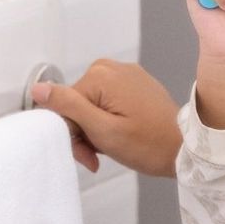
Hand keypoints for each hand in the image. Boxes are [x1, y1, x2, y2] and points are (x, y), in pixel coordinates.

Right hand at [29, 59, 181, 176]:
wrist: (186, 148)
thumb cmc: (149, 144)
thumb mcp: (102, 130)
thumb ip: (68, 107)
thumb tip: (38, 88)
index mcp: (100, 75)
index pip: (63, 105)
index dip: (71, 134)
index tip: (86, 155)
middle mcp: (110, 66)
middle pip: (75, 103)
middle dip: (82, 133)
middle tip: (96, 156)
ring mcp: (123, 73)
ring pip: (89, 105)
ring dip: (93, 130)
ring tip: (109, 148)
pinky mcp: (132, 83)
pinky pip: (105, 102)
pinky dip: (106, 121)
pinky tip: (117, 137)